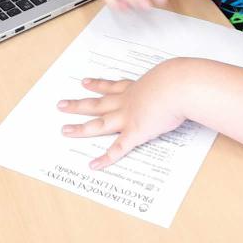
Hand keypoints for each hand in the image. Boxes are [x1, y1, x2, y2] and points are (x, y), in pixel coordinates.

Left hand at [57, 61, 186, 168]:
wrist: (178, 86)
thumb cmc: (179, 80)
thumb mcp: (172, 77)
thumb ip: (171, 82)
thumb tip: (181, 82)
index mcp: (136, 88)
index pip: (112, 86)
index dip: (98, 85)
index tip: (85, 83)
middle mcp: (127, 102)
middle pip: (97, 104)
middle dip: (78, 105)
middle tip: (61, 105)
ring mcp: (128, 118)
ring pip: (98, 124)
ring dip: (81, 129)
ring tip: (65, 130)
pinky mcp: (135, 134)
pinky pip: (117, 149)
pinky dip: (106, 159)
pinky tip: (94, 165)